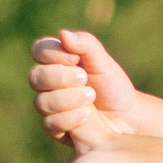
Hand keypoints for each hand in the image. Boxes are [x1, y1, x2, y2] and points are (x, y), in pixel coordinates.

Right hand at [30, 30, 162, 146]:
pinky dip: (69, 118)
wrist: (126, 116)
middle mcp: (47, 84)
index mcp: (55, 62)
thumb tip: (63, 33)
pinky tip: (87, 114)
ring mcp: (49, 106)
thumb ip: (86, 44)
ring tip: (91, 96)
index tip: (75, 59)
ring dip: (66, 98)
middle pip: (36, 77)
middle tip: (84, 78)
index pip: (38, 51)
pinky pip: (50, 124)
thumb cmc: (112, 85)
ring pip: (42, 102)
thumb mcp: (102, 62)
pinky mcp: (55, 128)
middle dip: (60, 77)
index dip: (52, 54)